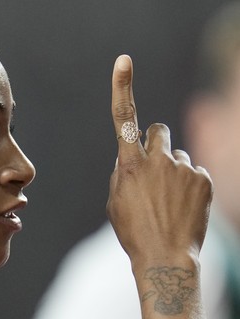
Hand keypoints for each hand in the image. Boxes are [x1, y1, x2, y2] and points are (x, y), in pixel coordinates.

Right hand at [106, 55, 212, 266]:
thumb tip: (131, 156)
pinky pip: (194, 170)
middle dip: (156, 143)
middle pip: (158, 130)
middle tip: (154, 169)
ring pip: (178, 155)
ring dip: (173, 169)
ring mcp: (183, 168)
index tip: (123, 60)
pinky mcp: (203, 179)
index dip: (122, 86)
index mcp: (129, 164)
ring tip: (169, 200)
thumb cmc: (133, 230)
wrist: (165, 257)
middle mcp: (157, 160)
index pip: (123, 117)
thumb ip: (122, 171)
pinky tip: (184, 206)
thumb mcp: (115, 200)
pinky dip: (189, 184)